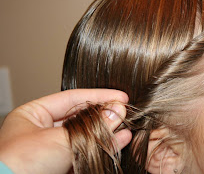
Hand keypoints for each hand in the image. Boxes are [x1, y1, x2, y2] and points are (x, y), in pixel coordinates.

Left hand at [0, 89, 131, 173]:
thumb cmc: (18, 166)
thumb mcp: (59, 140)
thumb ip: (92, 126)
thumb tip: (117, 112)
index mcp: (33, 115)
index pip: (72, 98)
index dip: (98, 96)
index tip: (119, 97)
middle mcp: (43, 130)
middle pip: (81, 117)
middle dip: (104, 114)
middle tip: (124, 111)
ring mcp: (53, 149)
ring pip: (86, 136)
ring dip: (107, 132)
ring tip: (126, 126)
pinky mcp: (61, 166)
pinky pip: (86, 153)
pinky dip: (103, 147)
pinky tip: (119, 141)